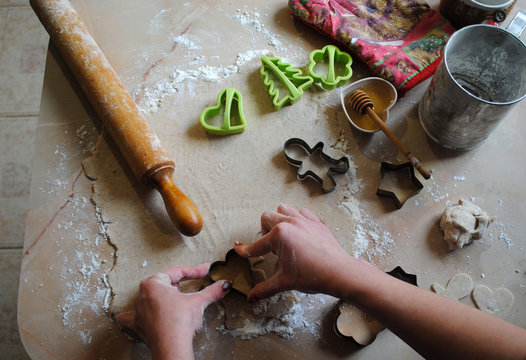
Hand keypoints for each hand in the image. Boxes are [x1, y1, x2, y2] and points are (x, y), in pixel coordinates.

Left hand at [117, 264, 230, 359]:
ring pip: (148, 298)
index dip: (194, 271)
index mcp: (153, 283)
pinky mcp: (138, 325)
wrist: (171, 345)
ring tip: (171, 297)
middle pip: (163, 284)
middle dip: (177, 284)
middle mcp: (141, 295)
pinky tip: (133, 315)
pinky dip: (134, 316)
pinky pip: (131, 317)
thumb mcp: (198, 301)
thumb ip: (212, 291)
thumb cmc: (179, 321)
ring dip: (159, 297)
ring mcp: (138, 310)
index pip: (177, 272)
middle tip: (191, 284)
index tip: (204, 271)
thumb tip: (225, 284)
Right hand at [234, 204, 354, 301]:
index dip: (246, 250)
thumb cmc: (314, 275)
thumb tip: (252, 297)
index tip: (240, 250)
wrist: (339, 273)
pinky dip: (297, 219)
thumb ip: (265, 288)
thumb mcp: (284, 282)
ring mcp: (304, 220)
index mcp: (280, 235)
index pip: (257, 244)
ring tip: (283, 238)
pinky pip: (302, 212)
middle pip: (267, 217)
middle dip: (264, 232)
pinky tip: (299, 234)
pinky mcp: (316, 222)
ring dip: (279, 220)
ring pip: (283, 209)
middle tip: (270, 248)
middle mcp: (290, 223)